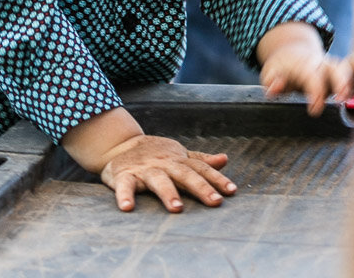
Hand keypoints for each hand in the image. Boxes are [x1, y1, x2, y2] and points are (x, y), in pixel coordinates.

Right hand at [98, 133, 235, 212]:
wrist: (121, 145)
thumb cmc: (156, 155)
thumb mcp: (179, 156)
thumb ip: (200, 160)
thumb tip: (225, 159)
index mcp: (178, 161)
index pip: (201, 169)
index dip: (217, 179)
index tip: (232, 191)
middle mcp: (164, 164)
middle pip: (185, 175)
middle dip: (201, 188)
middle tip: (215, 201)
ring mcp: (145, 170)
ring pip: (158, 180)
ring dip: (168, 193)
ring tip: (177, 209)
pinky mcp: (123, 176)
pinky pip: (124, 186)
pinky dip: (125, 196)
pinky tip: (127, 208)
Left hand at [257, 22, 353, 116]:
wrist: (293, 54)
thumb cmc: (283, 70)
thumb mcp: (272, 74)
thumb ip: (273, 81)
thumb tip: (273, 87)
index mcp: (305, 66)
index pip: (311, 77)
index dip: (314, 92)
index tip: (315, 109)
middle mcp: (325, 65)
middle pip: (337, 69)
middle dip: (342, 82)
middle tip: (343, 98)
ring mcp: (338, 68)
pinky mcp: (347, 74)